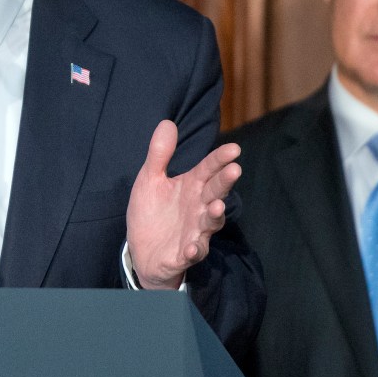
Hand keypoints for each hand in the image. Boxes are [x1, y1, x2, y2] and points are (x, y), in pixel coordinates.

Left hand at [125, 120, 240, 289]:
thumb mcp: (150, 179)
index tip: (234, 148)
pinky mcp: (185, 253)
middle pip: (215, 192)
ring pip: (210, 223)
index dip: (219, 159)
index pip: (208, 169)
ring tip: (216, 207)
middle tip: (234, 169)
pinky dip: (194, 250)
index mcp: (191, 187)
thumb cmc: (152, 212)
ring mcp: (194, 231)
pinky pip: (193, 252)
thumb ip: (160, 154)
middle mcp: (198, 208)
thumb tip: (167, 122)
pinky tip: (192, 247)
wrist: (142, 251)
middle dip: (224, 182)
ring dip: (214, 215)